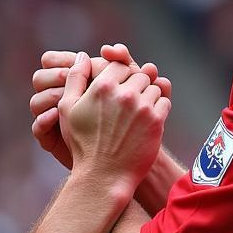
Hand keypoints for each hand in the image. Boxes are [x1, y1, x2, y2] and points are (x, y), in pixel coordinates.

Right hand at [57, 52, 170, 196]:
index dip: (118, 76)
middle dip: (134, 85)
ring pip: (154, 87)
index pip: (118, 65)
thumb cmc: (83, 144)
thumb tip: (82, 55)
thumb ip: (75, 78)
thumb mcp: (68, 109)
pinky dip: (159, 108)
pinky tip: (147, 120)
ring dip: (148, 96)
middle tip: (127, 103)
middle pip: (139, 74)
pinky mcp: (157, 121)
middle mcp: (123, 93)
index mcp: (102, 87)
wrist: (103, 176)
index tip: (116, 90)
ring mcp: (142, 107)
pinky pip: (164, 101)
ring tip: (137, 112)